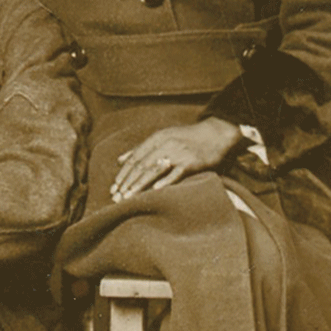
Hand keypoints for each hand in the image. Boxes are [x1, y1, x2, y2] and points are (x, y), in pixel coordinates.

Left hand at [110, 118, 242, 201]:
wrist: (216, 134)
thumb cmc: (186, 137)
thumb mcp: (162, 137)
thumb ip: (140, 148)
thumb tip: (119, 160)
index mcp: (157, 138)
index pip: (135, 157)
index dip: (123, 173)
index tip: (114, 187)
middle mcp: (166, 144)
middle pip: (142, 165)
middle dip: (128, 182)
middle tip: (117, 197)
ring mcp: (179, 153)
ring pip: (155, 170)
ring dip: (140, 184)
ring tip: (129, 196)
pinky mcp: (191, 162)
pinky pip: (176, 173)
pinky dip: (166, 181)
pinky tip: (156, 190)